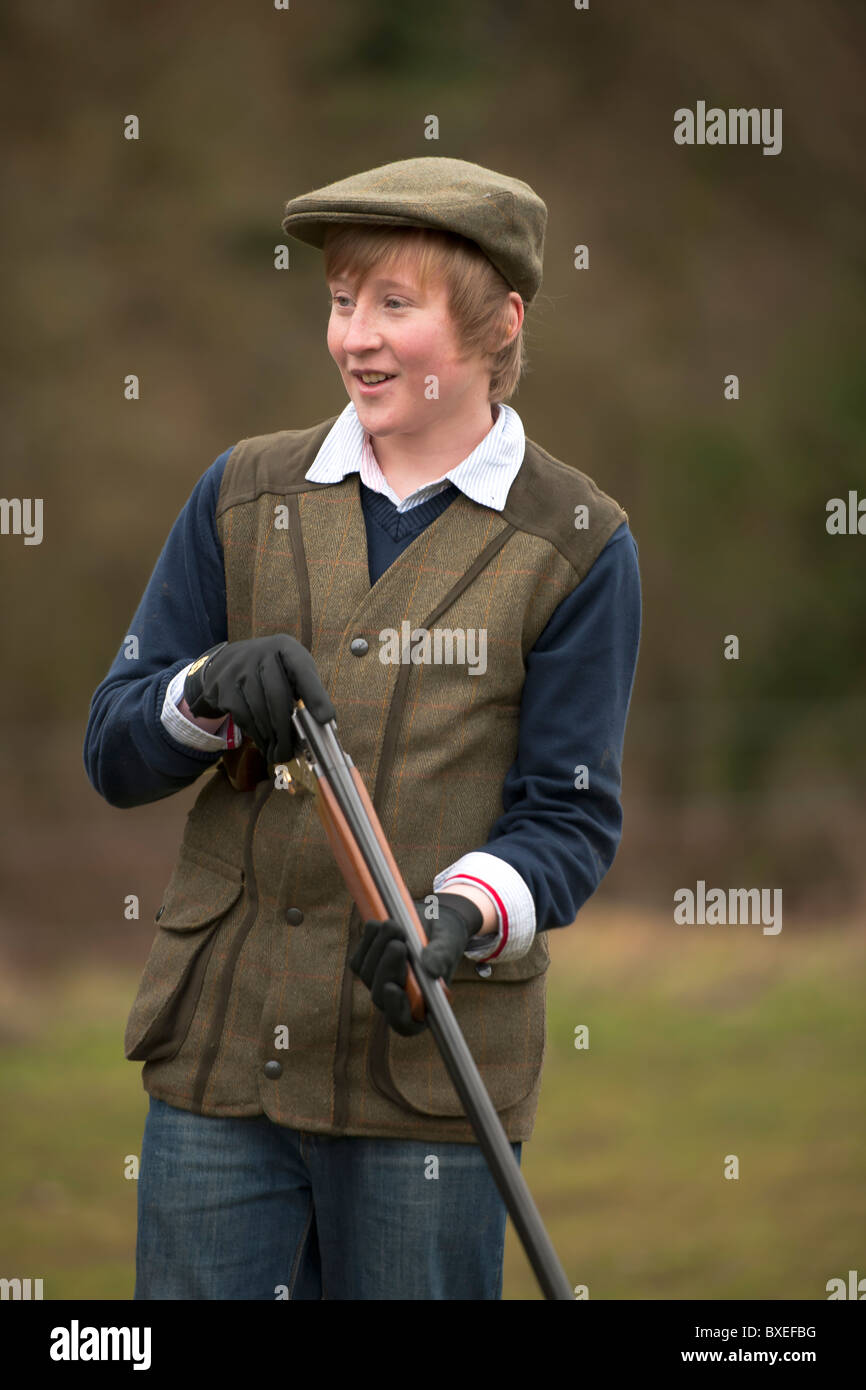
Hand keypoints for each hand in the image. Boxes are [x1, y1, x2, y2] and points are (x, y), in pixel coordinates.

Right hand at [183, 635, 335, 765]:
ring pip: (259, 709)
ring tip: (279, 752)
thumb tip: (325, 722)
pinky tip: (264, 741)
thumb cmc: (272, 670)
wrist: (228, 661)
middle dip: (286, 729)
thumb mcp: (293, 670)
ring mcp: (239, 669)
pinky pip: (243, 715)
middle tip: (292, 751)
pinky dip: (255, 733)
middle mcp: (261, 653)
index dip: (315, 695)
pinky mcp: (223, 685)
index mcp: (285, 648)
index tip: (326, 719)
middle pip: (277, 695)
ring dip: (271, 736)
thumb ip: (309, 690)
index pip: (303, 670)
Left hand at [349, 892, 483, 1036]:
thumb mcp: (449, 945)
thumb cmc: (446, 940)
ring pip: (367, 974)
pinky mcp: (366, 964)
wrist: (433, 922)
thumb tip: (431, 969)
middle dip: (387, 969)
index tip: (393, 988)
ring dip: (378, 949)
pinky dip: (369, 939)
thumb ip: (441, 957)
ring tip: (396, 926)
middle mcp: (397, 999)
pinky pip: (359, 957)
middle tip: (399, 945)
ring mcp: (379, 983)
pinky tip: (382, 925)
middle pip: (380, 997)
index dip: (395, 1010)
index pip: (404, 1023)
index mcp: (422, 1006)